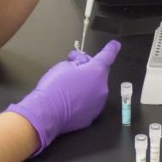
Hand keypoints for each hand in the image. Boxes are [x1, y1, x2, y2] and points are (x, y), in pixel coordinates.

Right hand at [5, 40, 120, 153]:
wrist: (47, 114)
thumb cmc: (54, 86)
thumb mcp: (64, 66)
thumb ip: (77, 62)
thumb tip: (82, 62)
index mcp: (96, 72)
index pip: (107, 56)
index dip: (111, 49)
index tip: (115, 45)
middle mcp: (102, 88)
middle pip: (99, 74)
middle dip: (89, 69)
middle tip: (73, 68)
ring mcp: (99, 104)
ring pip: (95, 89)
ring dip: (87, 85)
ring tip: (69, 88)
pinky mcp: (92, 116)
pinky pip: (90, 103)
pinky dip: (83, 99)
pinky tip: (70, 101)